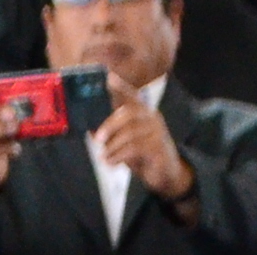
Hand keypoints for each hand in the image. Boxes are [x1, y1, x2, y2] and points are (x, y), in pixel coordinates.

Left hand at [95, 84, 193, 206]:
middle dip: (109, 125)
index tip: (108, 78)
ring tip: (104, 156)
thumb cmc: (142, 155)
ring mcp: (157, 132)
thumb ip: (111, 134)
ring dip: (113, 146)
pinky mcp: (158, 148)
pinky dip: (119, 156)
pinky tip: (111, 162)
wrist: (166, 174)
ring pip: (130, 133)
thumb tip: (91, 129)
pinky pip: (135, 148)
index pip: (131, 95)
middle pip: (128, 113)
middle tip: (97, 138)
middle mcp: (152, 117)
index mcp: (143, 112)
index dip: (120, 86)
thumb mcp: (125, 142)